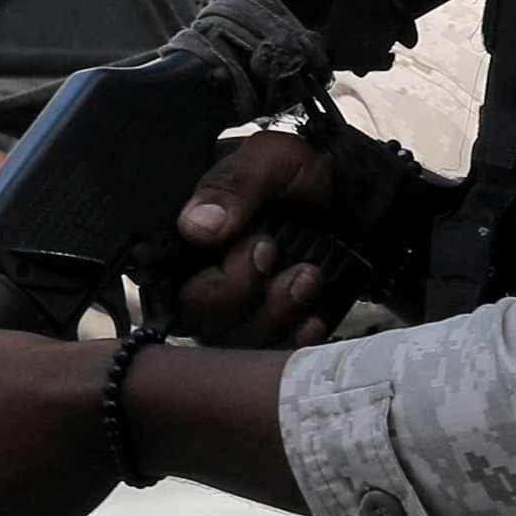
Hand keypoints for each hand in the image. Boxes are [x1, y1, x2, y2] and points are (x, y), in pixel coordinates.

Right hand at [167, 132, 358, 346]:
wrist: (351, 195)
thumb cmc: (300, 171)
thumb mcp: (270, 157)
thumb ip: (233, 185)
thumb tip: (195, 226)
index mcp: (187, 236)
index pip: (164, 279)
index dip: (207, 279)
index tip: (256, 247)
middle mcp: (200, 277)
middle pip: (196, 318)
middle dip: (244, 296)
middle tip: (278, 255)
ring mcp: (232, 309)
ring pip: (231, 343)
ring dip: (274, 316)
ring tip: (309, 276)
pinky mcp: (267, 328)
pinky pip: (265, 357)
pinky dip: (292, 343)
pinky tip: (314, 318)